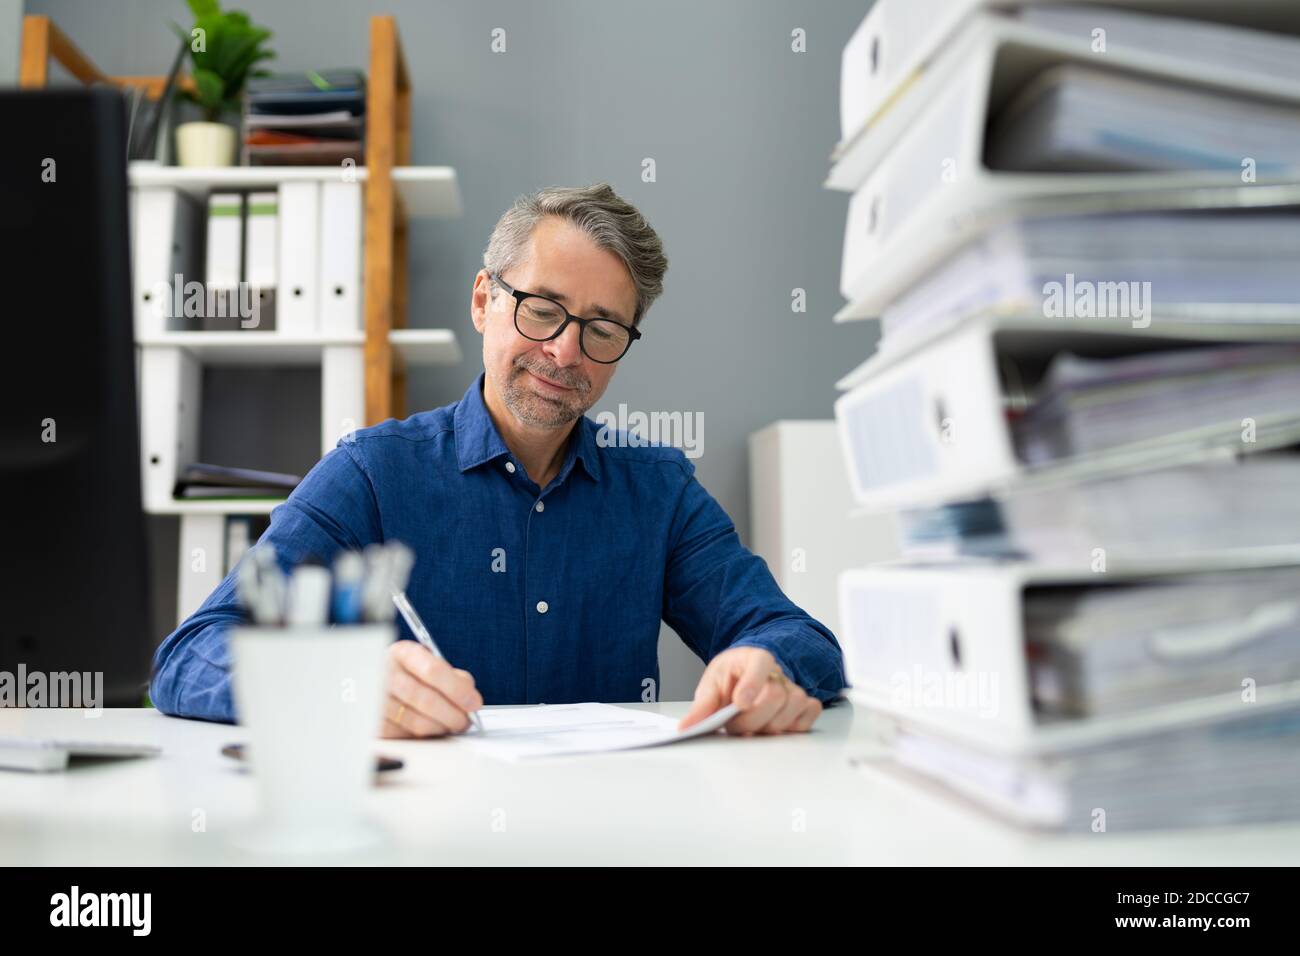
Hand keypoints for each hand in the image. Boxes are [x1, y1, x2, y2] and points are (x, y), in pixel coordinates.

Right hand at [380, 641, 482, 737]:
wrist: (370, 682)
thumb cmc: (408, 673)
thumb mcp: (427, 663)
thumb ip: (450, 675)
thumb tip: (469, 697)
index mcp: (402, 653)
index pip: (433, 671)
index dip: (458, 690)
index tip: (474, 702)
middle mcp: (384, 674)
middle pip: (426, 700)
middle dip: (453, 714)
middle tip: (465, 721)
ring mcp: (375, 700)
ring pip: (417, 723)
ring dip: (441, 728)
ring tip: (450, 725)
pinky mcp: (373, 723)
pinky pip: (405, 737)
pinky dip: (422, 736)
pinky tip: (429, 729)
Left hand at [678, 646, 821, 735]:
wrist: (746, 674)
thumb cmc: (731, 677)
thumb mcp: (711, 684)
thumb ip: (702, 706)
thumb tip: (687, 726)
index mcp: (754, 657)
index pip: (761, 663)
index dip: (752, 683)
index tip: (740, 703)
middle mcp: (778, 671)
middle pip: (775, 696)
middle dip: (751, 719)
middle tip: (734, 725)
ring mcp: (793, 687)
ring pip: (792, 708)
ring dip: (768, 726)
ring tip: (751, 726)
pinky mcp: (804, 704)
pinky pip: (809, 716)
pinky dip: (792, 726)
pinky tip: (773, 725)